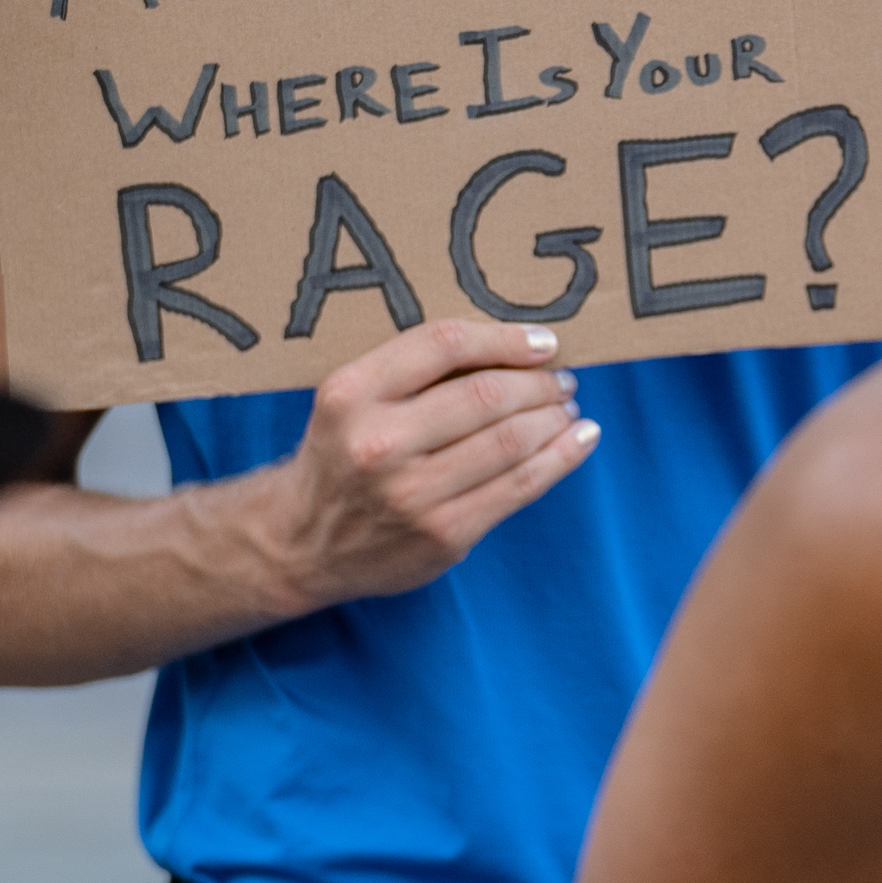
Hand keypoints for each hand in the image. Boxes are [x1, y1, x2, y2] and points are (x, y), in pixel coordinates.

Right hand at [263, 319, 599, 607]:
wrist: (301, 544)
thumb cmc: (342, 456)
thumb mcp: (351, 400)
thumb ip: (413, 373)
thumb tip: (513, 345)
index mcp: (350, 394)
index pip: (443, 344)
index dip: (504, 338)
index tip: (541, 342)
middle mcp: (377, 444)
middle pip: (486, 395)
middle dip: (538, 383)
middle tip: (560, 380)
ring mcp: (412, 495)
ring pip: (511, 441)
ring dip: (554, 417)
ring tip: (568, 408)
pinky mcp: (443, 534)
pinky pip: (520, 486)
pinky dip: (562, 457)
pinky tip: (580, 439)